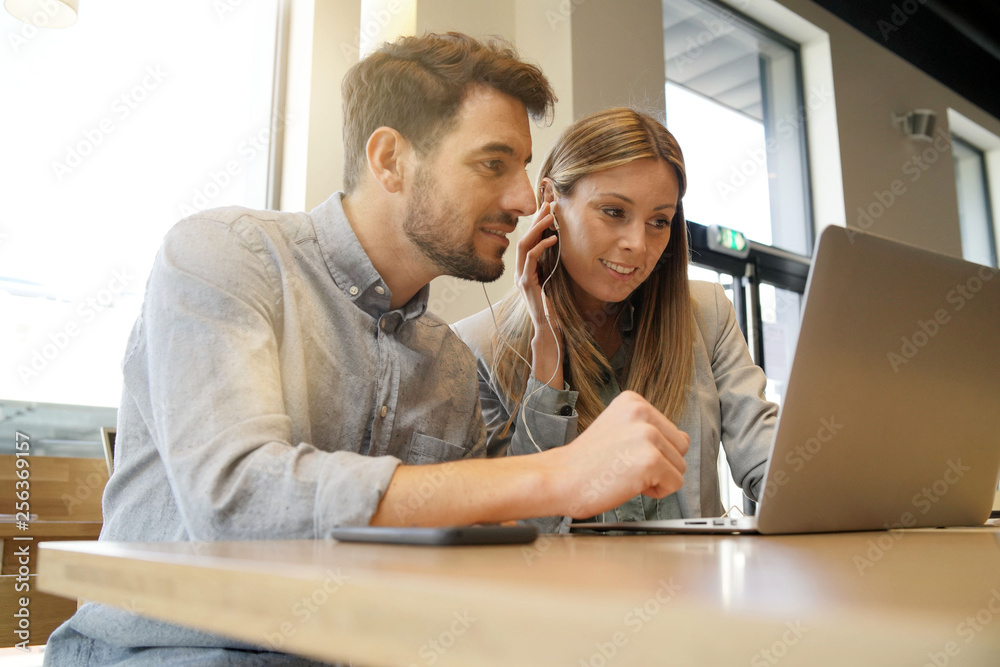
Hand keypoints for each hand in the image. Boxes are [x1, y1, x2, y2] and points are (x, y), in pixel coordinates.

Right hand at [515, 200, 561, 386]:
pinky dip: (541, 246)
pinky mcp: (525, 283)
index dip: (536, 223)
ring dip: (537, 229)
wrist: (547, 327)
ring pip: (523, 245)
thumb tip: (559, 245)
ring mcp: (520, 277)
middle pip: (524, 238)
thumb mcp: (552, 280)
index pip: (528, 240)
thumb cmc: (551, 305)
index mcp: (525, 269)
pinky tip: (553, 239)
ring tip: (551, 217)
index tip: (548, 207)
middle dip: (536, 221)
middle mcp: (519, 270)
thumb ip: (550, 264)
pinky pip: (530, 259)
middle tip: (549, 205)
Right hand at [546, 391, 690, 517]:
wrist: (557, 479)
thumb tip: (683, 440)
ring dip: (657, 478)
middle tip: (626, 467)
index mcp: (633, 401)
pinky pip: (675, 484)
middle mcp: (642, 412)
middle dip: (661, 464)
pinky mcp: (650, 460)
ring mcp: (647, 435)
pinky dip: (657, 492)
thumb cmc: (584, 463)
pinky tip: (630, 484)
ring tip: (625, 475)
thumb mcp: (617, 429)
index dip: (654, 451)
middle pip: (681, 448)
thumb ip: (646, 429)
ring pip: (680, 467)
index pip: (672, 431)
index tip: (625, 455)